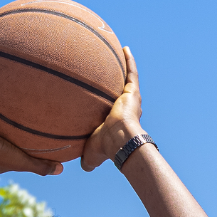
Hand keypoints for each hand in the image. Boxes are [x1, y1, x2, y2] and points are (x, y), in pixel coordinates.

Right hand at [0, 113, 61, 175]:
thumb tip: (61, 169)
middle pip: (5, 138)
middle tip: (27, 119)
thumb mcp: (22, 161)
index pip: (16, 155)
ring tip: (13, 103)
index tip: (36, 142)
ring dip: (1, 116)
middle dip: (13, 131)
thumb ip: (40, 165)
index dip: (25, 150)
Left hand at [81, 46, 144, 171]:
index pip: (112, 109)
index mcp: (117, 120)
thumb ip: (88, 159)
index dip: (109, 103)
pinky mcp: (132, 92)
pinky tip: (124, 48)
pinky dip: (129, 60)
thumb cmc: (106, 147)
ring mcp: (130, 99)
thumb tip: (84, 168)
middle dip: (117, 82)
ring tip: (119, 53)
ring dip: (125, 66)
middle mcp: (125, 108)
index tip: (102, 96)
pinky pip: (130, 72)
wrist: (118, 139)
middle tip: (109, 72)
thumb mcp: (92, 153)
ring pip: (127, 79)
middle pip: (120, 91)